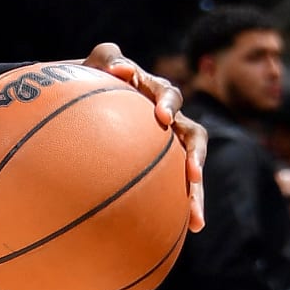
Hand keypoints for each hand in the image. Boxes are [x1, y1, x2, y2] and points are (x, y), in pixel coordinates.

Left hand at [85, 42, 205, 230]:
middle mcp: (170, 118)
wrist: (95, 102)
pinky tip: (190, 229)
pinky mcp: (169, 162)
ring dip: (196, 192)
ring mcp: (171, 141)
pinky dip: (186, 204)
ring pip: (192, 167)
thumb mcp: (96, 66)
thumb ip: (107, 59)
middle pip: (192, 136)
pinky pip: (180, 185)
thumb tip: (117, 67)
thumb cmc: (93, 80)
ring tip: (196, 216)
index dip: (166, 104)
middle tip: (192, 175)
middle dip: (195, 157)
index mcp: (153, 92)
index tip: (162, 119)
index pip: (166, 95)